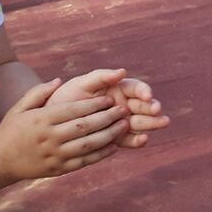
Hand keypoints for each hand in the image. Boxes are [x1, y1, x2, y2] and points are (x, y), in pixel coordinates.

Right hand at [0, 79, 128, 183]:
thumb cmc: (11, 130)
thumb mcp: (20, 107)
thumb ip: (39, 92)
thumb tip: (60, 80)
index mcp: (41, 119)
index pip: (73, 110)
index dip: (94, 104)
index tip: (109, 98)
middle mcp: (49, 137)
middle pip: (84, 126)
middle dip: (107, 117)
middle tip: (123, 110)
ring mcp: (54, 155)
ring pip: (88, 145)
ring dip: (109, 135)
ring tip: (124, 125)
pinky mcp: (59, 169)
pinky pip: (84, 161)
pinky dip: (101, 154)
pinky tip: (114, 145)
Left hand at [52, 69, 169, 147]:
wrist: (50, 123)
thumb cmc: (66, 98)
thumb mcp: (80, 84)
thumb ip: (101, 77)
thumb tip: (122, 71)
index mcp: (117, 89)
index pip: (136, 88)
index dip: (143, 91)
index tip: (147, 95)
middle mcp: (123, 105)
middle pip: (142, 106)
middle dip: (152, 107)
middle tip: (157, 111)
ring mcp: (120, 122)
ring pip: (140, 122)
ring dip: (152, 123)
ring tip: (162, 123)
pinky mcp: (115, 138)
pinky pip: (129, 140)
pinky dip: (137, 140)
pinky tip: (143, 139)